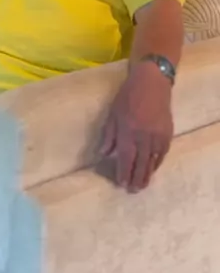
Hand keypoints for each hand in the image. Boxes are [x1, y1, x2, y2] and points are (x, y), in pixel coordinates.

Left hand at [100, 62, 172, 192]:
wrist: (152, 82)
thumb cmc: (128, 96)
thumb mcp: (113, 113)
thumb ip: (109, 135)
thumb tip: (104, 154)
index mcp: (128, 130)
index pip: (125, 157)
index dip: (123, 172)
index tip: (121, 184)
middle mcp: (144, 136)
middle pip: (140, 163)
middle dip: (136, 178)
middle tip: (133, 191)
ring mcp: (158, 135)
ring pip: (153, 160)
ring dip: (148, 174)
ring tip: (143, 185)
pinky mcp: (168, 133)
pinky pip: (163, 153)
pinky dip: (157, 162)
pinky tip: (153, 168)